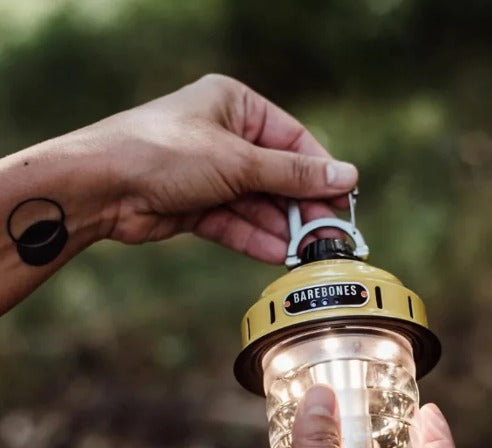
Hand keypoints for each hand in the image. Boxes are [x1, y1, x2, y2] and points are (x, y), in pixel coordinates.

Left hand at [90, 74, 357, 261]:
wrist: (100, 187)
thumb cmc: (165, 153)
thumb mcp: (239, 161)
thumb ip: (294, 174)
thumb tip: (347, 176)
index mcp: (236, 106)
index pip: (293, 140)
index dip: (320, 171)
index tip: (344, 198)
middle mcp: (226, 137)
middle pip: (277, 176)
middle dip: (300, 207)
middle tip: (327, 234)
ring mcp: (211, 174)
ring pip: (258, 204)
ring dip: (281, 229)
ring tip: (307, 252)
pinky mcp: (198, 206)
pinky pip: (236, 223)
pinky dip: (256, 239)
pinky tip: (279, 255)